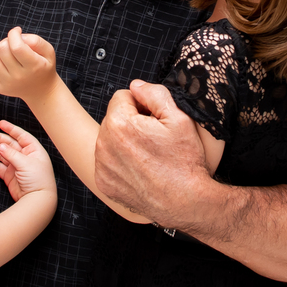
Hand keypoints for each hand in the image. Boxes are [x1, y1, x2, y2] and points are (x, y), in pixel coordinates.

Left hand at [0, 27, 57, 100]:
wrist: (41, 91)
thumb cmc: (44, 66)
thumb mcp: (48, 52)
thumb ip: (36, 40)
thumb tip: (18, 36)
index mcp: (34, 66)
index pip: (16, 46)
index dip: (14, 34)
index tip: (17, 31)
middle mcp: (19, 76)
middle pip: (2, 49)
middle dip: (7, 41)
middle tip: (14, 44)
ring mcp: (8, 84)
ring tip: (8, 54)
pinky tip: (4, 63)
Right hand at [0, 120, 56, 201]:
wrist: (37, 200)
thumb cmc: (38, 180)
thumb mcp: (26, 163)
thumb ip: (12, 154)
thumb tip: (0, 145)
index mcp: (33, 150)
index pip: (21, 136)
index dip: (11, 129)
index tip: (0, 123)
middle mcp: (25, 157)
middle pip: (9, 144)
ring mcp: (16, 166)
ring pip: (2, 155)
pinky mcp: (9, 176)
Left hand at [94, 79, 209, 227]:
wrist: (185, 201)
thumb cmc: (184, 161)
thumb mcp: (178, 118)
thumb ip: (154, 93)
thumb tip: (136, 85)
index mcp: (119, 124)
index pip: (122, 97)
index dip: (141, 104)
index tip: (154, 119)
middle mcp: (103, 144)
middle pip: (114, 117)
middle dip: (131, 122)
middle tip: (154, 137)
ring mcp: (101, 165)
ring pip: (109, 139)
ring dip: (124, 141)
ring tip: (148, 154)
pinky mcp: (103, 182)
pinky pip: (107, 161)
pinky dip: (120, 162)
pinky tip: (140, 169)